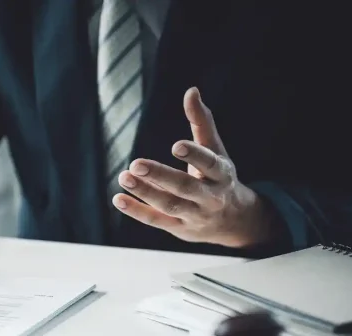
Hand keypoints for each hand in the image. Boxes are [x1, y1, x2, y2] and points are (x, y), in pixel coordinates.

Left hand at [113, 87, 279, 247]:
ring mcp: (193, 214)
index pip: (210, 164)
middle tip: (136, 163)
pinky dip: (136, 211)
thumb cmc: (218, 177)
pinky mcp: (178, 227)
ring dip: (145, 192)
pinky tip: (119, 198)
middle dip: (161, 176)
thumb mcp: (216, 150)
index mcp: (222, 174)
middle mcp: (210, 196)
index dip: (194, 155)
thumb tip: (191, 91)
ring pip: (169, 205)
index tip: (176, 145)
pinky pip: (156, 220)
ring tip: (124, 176)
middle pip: (185, 187)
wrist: (233, 221)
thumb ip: (202, 122)